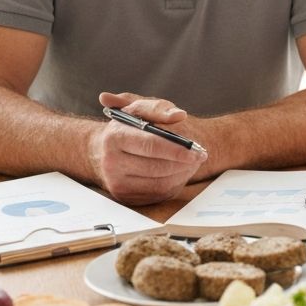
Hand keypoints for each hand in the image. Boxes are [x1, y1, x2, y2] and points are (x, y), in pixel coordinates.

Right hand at [92, 91, 206, 204]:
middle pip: (156, 168)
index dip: (176, 150)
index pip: (151, 145)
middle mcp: (111, 162)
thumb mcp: (141, 109)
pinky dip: (174, 183)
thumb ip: (160, 108)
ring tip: (192, 162)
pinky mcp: (126, 197)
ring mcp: (117, 183)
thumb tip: (179, 115)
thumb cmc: (130, 126)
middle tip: (200, 156)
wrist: (105, 150)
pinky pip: (157, 194)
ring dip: (182, 174)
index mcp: (115, 137)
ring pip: (159, 184)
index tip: (196, 151)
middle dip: (183, 163)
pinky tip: (180, 172)